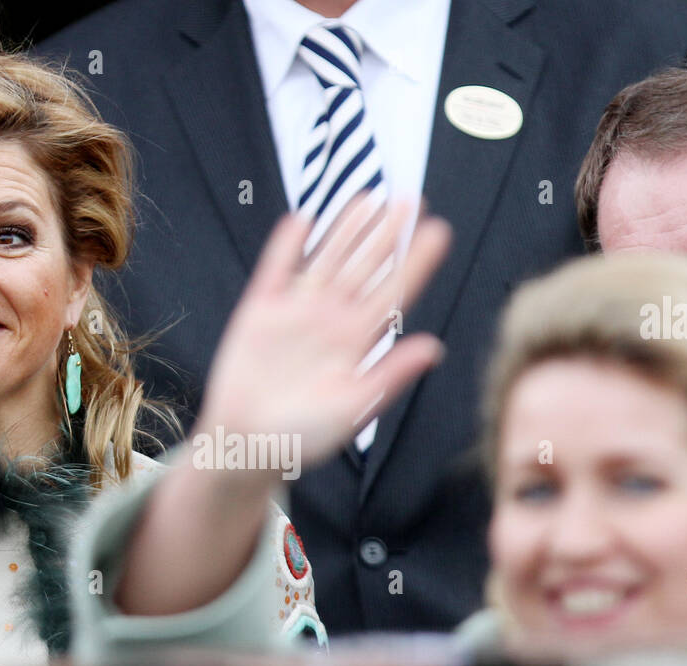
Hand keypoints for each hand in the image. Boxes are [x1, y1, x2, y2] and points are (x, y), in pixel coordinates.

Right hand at [194, 197, 451, 480]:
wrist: (247, 447)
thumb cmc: (303, 438)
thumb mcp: (354, 408)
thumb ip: (390, 374)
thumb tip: (434, 347)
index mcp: (356, 344)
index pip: (393, 293)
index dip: (415, 262)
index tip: (439, 231)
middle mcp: (330, 322)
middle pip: (364, 268)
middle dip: (387, 235)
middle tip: (412, 199)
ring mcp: (295, 313)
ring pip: (325, 260)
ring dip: (345, 230)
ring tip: (368, 198)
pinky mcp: (259, 312)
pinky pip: (275, 270)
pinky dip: (286, 245)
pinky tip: (302, 218)